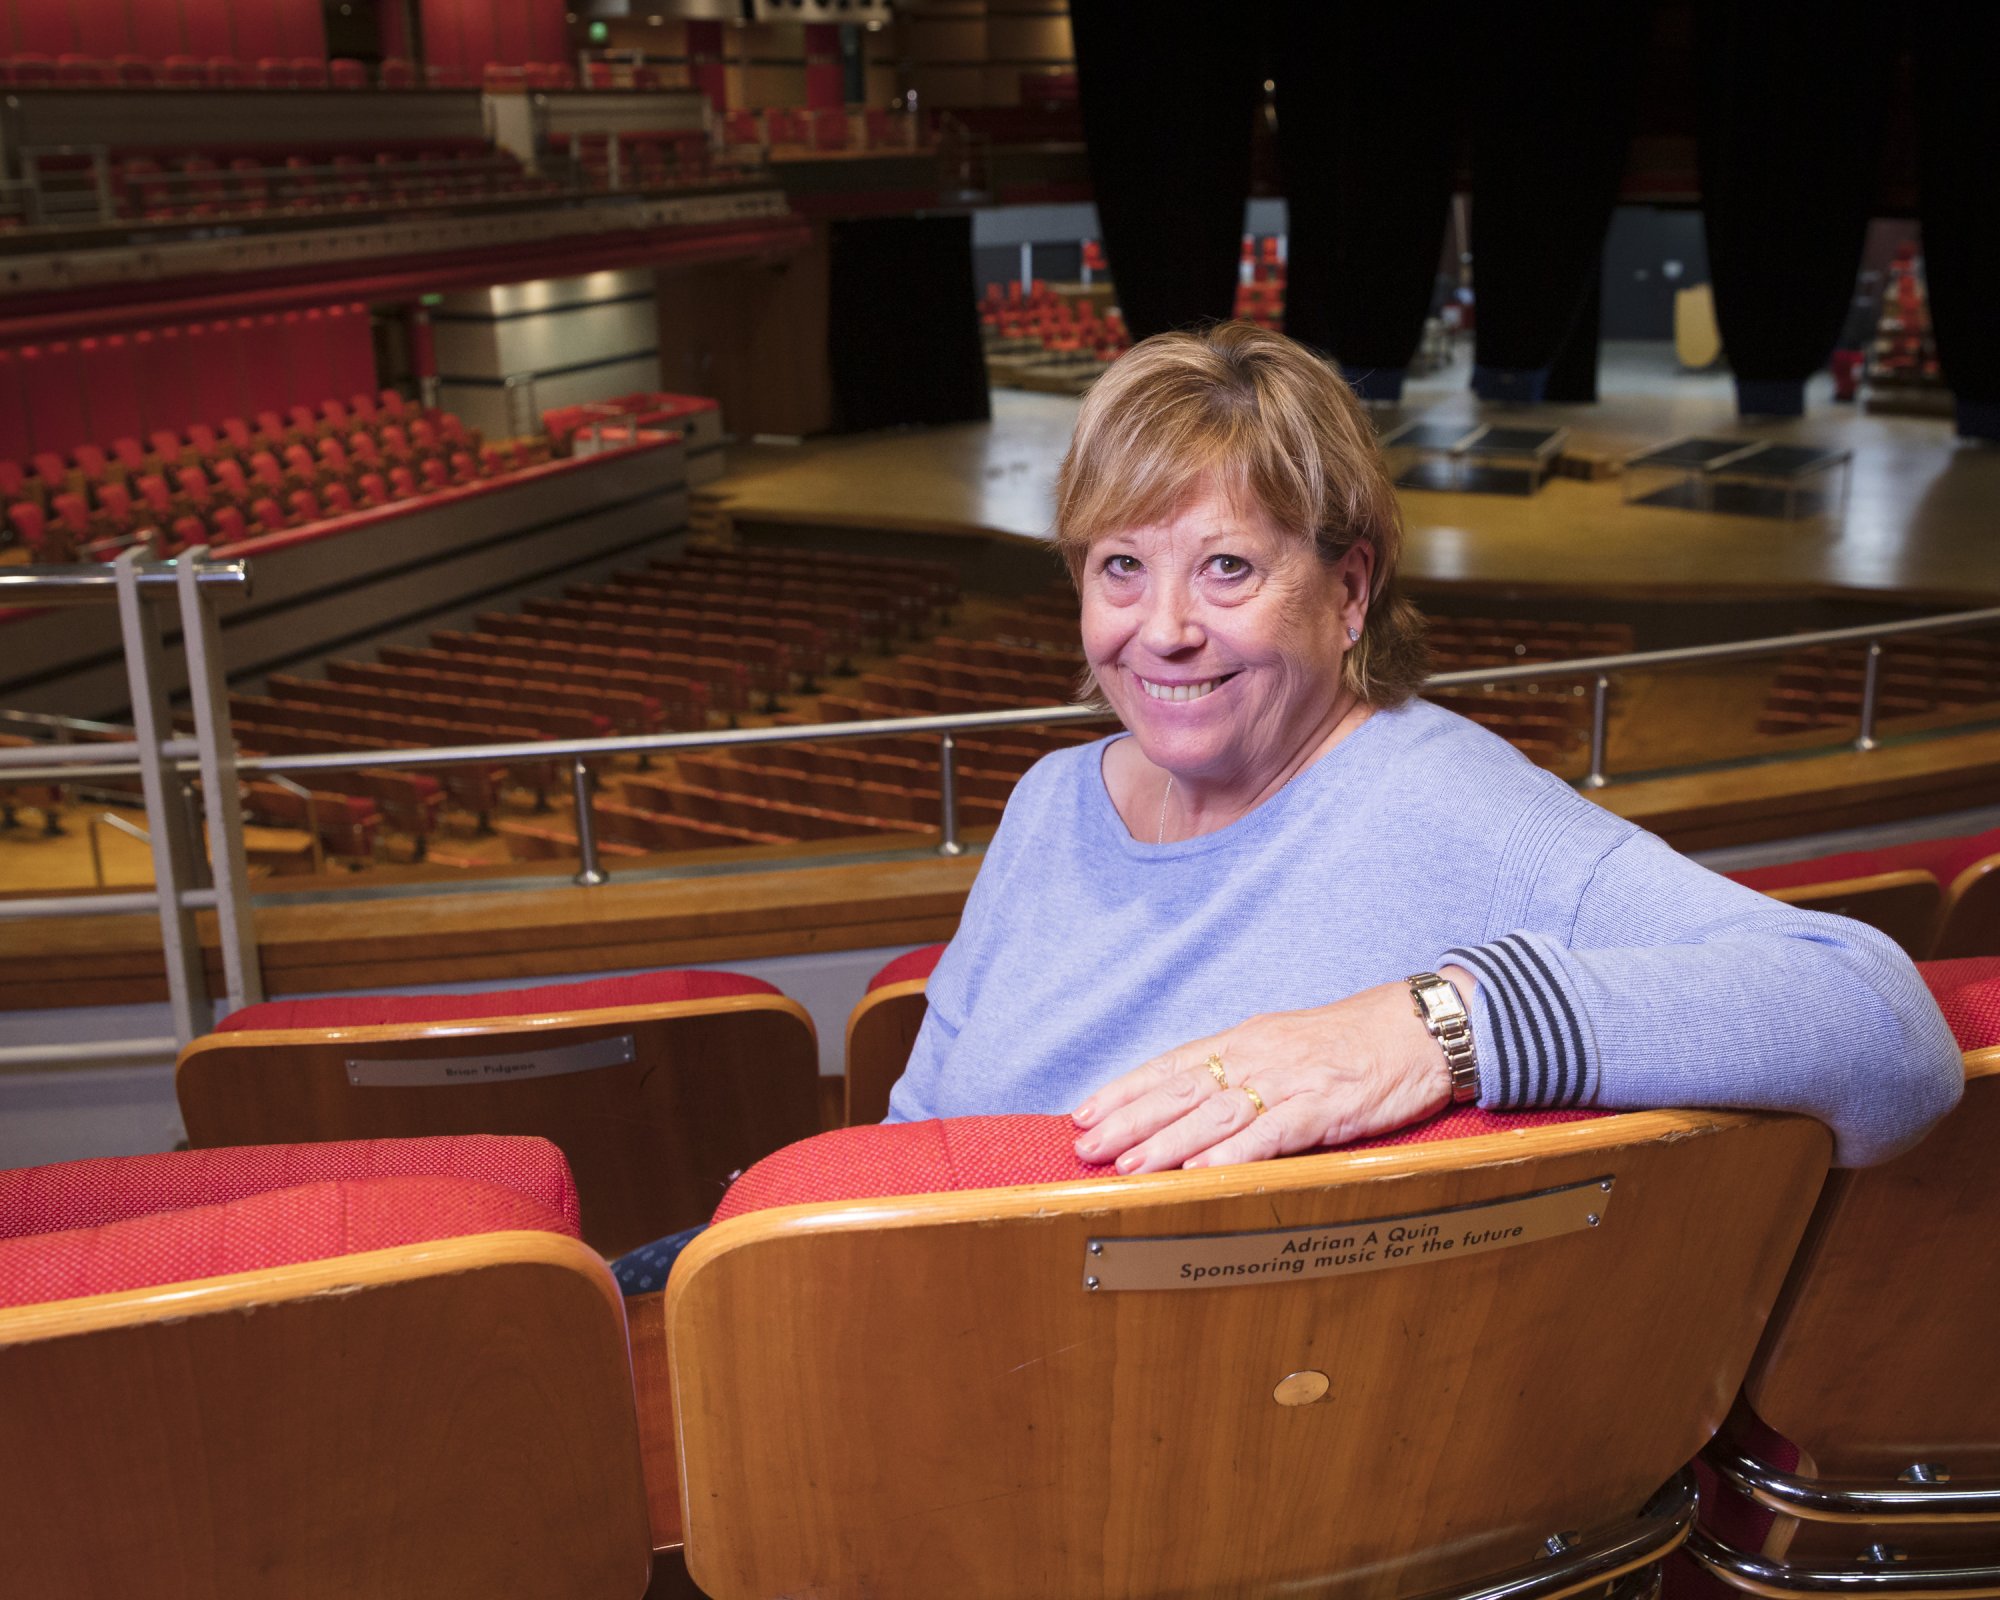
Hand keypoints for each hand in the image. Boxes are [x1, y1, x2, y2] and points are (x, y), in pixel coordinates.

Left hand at [1069, 969, 1471, 1174]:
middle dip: (1129, 1120)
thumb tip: (1194, 1105)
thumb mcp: (1287, 1046)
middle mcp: (1258, 1056)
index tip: (1083, 1114)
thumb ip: (1243, 1072)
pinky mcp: (1326, 1106)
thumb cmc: (1355, 1042)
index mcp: (1246, 1041)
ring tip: (1129, 1166)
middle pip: (1181, 1089)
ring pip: (1216, 1113)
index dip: (1125, 1091)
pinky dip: (1235, 1154)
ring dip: (1169, 1143)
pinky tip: (1205, 1174)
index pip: (1171, 1065)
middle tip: (1086, 1147)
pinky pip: (1274, 1132)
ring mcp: (1290, 1080)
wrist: (1423, 1027)